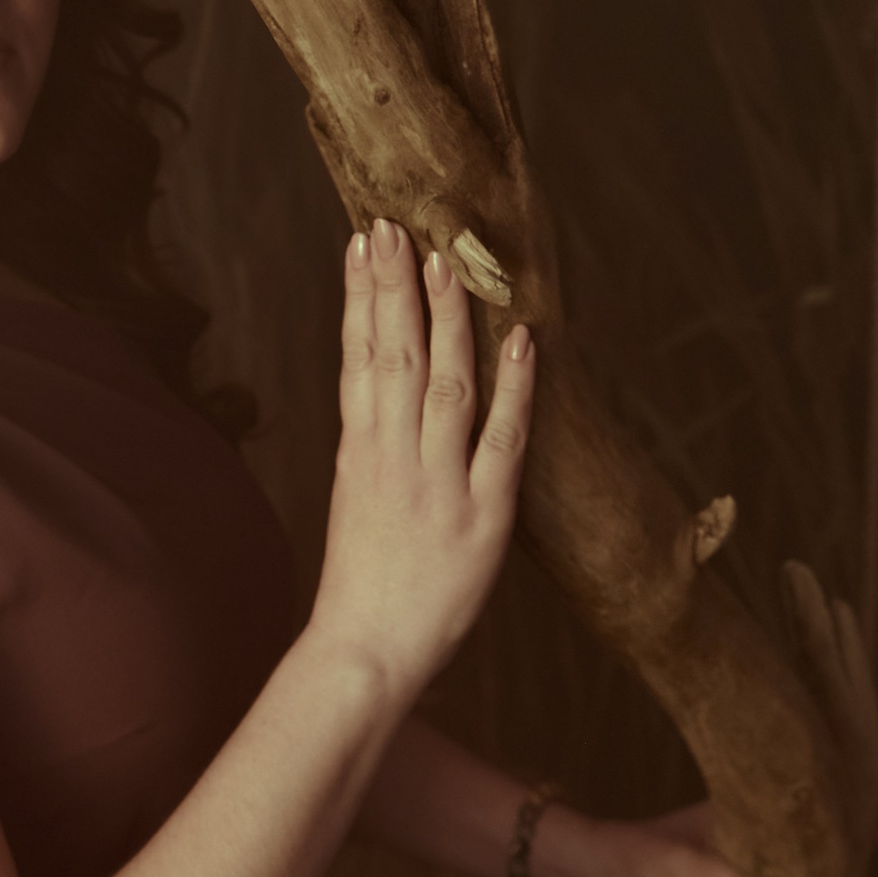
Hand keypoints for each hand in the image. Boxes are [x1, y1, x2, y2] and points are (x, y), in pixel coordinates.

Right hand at [310, 220, 535, 706]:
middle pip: (392, 355)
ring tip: (445, 260)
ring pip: (443, 382)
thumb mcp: (358, 502)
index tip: (361, 242)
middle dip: (392, 285)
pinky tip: (519, 340)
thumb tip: (385, 400)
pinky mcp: (481, 516)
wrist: (364, 653)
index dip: (361, 296)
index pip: (359, 356)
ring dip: (446, 319)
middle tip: (392, 223)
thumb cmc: (364, 586)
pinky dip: (514, 389)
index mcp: (360, 452)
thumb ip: (374, 449)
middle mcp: (393, 456)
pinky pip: (502, 441)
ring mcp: (436, 483)